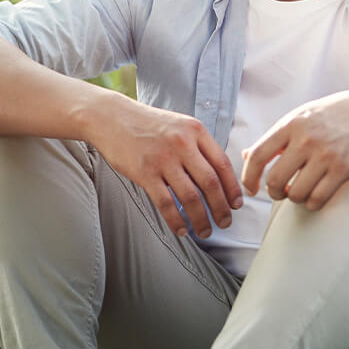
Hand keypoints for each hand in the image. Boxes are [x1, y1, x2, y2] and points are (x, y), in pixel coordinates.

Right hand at [87, 97, 241, 237]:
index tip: (236, 203)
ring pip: (190, 196)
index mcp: (196, 131)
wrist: (112, 118)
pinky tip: (181, 229)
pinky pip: (165, 202)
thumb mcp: (181, 125)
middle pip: (210, 183)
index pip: (222, 164)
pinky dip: (175, 219)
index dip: (232, 187)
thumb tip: (219, 175)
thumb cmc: (149, 124)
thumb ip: (199, 146)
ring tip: (205, 230)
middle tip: (225, 222)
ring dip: (200, 218)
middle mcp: (182, 144)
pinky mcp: (144, 172)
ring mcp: (163, 159)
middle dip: (221, 207)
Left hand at [241, 86, 348, 210]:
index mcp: (291, 124)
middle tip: (280, 191)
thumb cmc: (332, 115)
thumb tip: (244, 156)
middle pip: (275, 180)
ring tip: (300, 191)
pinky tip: (315, 195)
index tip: (251, 188)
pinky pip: (318, 198)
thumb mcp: (301, 117)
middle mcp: (306, 140)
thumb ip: (274, 137)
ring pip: (296, 193)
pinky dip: (312, 203)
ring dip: (294, 198)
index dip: (248, 178)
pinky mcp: (343, 169)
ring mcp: (326, 155)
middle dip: (273, 192)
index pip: (257, 156)